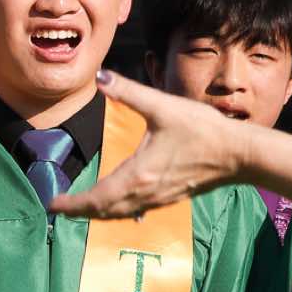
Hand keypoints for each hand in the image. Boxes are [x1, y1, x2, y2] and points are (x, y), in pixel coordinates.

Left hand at [48, 71, 247, 218]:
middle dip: (80, 211)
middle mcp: (144, 193)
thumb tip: (101, 77)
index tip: (52, 204)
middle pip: (104, 211)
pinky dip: (119, 210)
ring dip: (99, 212)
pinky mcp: (171, 197)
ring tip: (83, 207)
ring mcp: (158, 199)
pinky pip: (136, 210)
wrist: (239, 154)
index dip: (71, 204)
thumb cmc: (203, 130)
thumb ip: (129, 92)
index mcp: (137, 175)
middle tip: (60, 208)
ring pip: (120, 213)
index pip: (95, 198)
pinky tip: (121, 204)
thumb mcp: (163, 106)